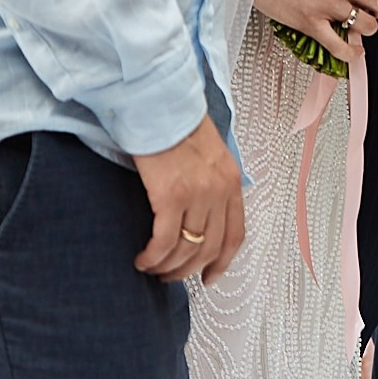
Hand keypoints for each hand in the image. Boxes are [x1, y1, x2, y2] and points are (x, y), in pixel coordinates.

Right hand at [131, 116, 245, 284]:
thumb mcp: (209, 152)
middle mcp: (219, 190)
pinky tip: (142, 259)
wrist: (158, 101)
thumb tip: (202, 212)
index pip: (235, 235)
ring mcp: (197, 194)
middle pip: (210, 248)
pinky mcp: (170, 195)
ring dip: (168, 267)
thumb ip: (212, 181)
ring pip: (187, 249)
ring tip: (153, 269)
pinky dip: (153, 257)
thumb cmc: (176, 122)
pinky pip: (164, 241)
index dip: (222, 263)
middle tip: (171, 277)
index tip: (209, 277)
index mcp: (231, 181)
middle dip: (190, 270)